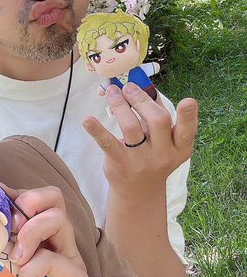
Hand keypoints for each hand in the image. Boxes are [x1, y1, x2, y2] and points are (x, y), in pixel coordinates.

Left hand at [0, 186, 114, 276]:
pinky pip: (53, 258)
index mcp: (32, 245)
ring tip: (15, 257)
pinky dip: (32, 272)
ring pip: (57, 217)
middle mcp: (51, 245)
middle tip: (8, 221)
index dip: (5, 194)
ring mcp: (66, 257)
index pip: (23, 206)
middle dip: (28, 198)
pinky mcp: (76, 274)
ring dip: (31, 231)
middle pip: (50, 198)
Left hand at [83, 83, 197, 189]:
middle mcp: (163, 155)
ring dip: (120, 105)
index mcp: (180, 147)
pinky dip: (97, 131)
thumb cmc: (152, 155)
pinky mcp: (120, 164)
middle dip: (142, 100)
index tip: (188, 101)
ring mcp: (141, 161)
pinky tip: (87, 120)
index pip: (187, 130)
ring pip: (131, 127)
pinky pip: (108, 144)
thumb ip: (157, 114)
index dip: (189, 116)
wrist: (139, 191)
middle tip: (128, 87)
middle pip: (158, 121)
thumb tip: (144, 84)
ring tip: (112, 92)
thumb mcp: (164, 141)